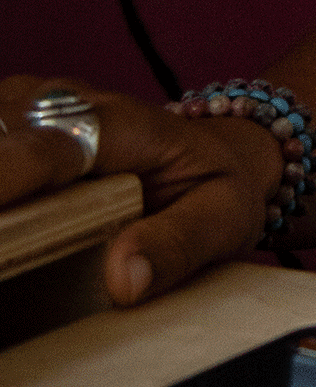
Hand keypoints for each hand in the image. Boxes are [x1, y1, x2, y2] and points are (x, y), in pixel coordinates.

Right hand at [0, 75, 280, 305]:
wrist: (210, 153)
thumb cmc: (211, 188)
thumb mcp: (223, 218)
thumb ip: (179, 244)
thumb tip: (123, 280)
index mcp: (122, 124)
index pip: (48, 150)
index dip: (7, 181)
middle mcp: (63, 105)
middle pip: (0, 145)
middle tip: (4, 255)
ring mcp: (24, 110)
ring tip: (4, 253)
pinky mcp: (3, 130)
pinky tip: (4, 236)